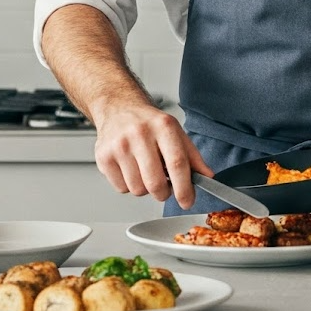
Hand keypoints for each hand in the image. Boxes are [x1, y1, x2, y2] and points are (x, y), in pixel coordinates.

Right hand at [92, 101, 208, 207]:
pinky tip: (131, 169)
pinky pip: (122, 189)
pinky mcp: (103, 157)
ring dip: (145, 188)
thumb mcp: (176, 132)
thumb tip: (207, 177)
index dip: (184, 188)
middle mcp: (140, 134)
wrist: (118, 109)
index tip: (187, 201)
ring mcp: (119, 146)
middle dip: (164, 193)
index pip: (177, 163)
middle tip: (164, 187)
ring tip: (145, 171)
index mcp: (163, 126)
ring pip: (137, 190)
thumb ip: (193, 156)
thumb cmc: (149, 123)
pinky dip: (129, 186)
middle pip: (155, 182)